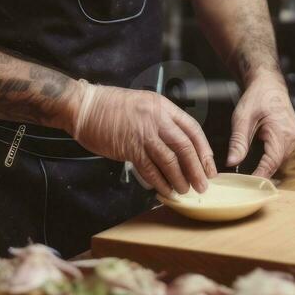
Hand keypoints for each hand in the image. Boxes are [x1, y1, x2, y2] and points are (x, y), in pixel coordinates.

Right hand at [69, 81, 215, 197]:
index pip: (192, 129)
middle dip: (197, 169)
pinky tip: (165, 190)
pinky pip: (150, 169)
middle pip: (185, 147)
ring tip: (185, 190)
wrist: (85, 106)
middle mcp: (156, 118)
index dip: (204, 150)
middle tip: (203, 184)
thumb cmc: (110, 106)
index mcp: (162, 106)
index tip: (209, 165)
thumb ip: (161, 121)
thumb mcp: (143, 104)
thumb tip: (177, 144)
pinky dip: (160, 182)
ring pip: (170, 160)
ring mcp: (143, 133)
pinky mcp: (129, 148)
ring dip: (180, 179)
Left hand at [226, 76, 294, 177]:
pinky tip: (259, 154)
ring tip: (249, 163)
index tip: (246, 185)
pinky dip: (270, 157)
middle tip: (241, 178)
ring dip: (265, 163)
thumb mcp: (242, 117)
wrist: (269, 85)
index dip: (259, 176)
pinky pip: (282, 155)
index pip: (271, 163)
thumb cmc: (257, 97)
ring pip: (279, 161)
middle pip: (275, 163)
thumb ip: (238, 141)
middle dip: (259, 170)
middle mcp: (294, 137)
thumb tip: (232, 162)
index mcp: (283, 131)